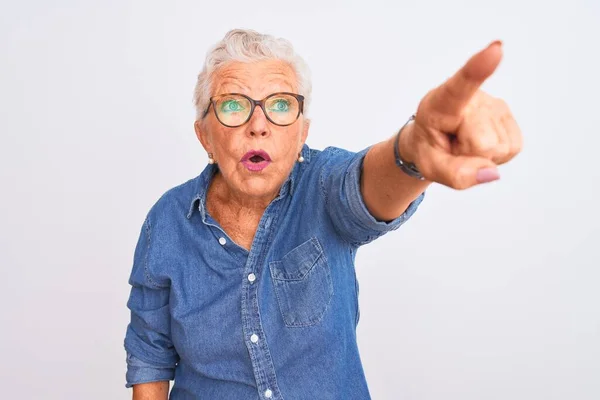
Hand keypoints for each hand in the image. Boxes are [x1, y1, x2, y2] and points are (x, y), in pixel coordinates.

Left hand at [401, 41, 522, 189]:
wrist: (435, 138)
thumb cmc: (429, 147)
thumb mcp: (430, 167)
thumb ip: (455, 174)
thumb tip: (492, 172)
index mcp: (441, 102)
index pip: (461, 85)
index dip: (479, 69)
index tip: (496, 50)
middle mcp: (472, 97)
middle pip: (483, 144)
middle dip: (470, 156)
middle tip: (454, 147)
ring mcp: (494, 103)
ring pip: (500, 148)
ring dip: (482, 155)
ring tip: (464, 143)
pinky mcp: (508, 114)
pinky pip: (512, 147)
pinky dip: (496, 154)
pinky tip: (480, 142)